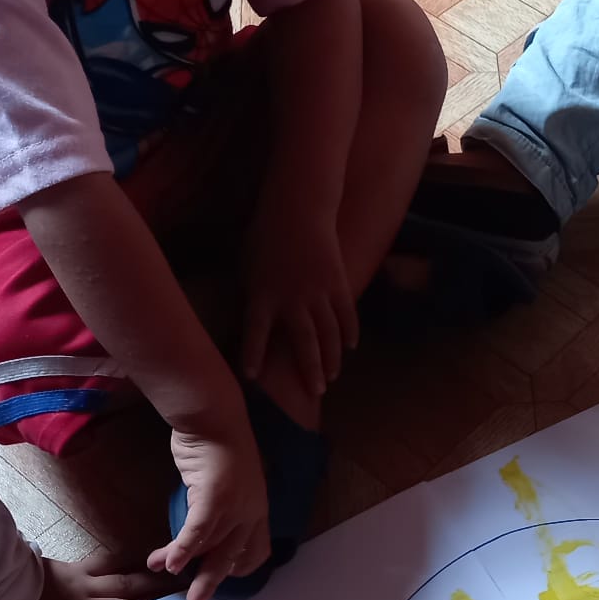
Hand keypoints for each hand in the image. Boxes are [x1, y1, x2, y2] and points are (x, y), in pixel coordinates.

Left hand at [0, 554, 177, 599]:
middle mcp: (87, 595)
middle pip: (131, 589)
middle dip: (159, 590)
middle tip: (185, 588)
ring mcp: (76, 576)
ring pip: (118, 571)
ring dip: (142, 573)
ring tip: (165, 571)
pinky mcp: (62, 565)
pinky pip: (97, 561)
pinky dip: (114, 562)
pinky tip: (124, 560)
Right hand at [153, 420, 269, 599]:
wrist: (214, 416)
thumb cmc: (216, 444)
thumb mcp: (226, 480)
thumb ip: (221, 504)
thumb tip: (205, 522)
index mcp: (258, 507)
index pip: (256, 549)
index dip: (239, 567)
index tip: (222, 576)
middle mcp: (251, 511)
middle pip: (233, 557)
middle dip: (211, 582)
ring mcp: (235, 505)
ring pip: (209, 547)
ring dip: (182, 563)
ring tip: (163, 572)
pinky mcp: (214, 498)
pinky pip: (197, 533)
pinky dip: (182, 550)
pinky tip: (168, 563)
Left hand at [243, 212, 357, 395]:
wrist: (298, 208)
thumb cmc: (266, 236)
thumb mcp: (249, 268)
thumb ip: (255, 297)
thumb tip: (257, 322)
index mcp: (262, 296)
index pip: (255, 334)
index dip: (253, 356)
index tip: (252, 378)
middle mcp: (291, 300)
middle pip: (304, 344)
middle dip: (309, 371)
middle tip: (315, 392)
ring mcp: (318, 293)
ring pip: (329, 334)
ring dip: (332, 358)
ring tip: (332, 376)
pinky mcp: (338, 283)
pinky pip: (346, 315)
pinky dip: (349, 332)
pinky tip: (349, 347)